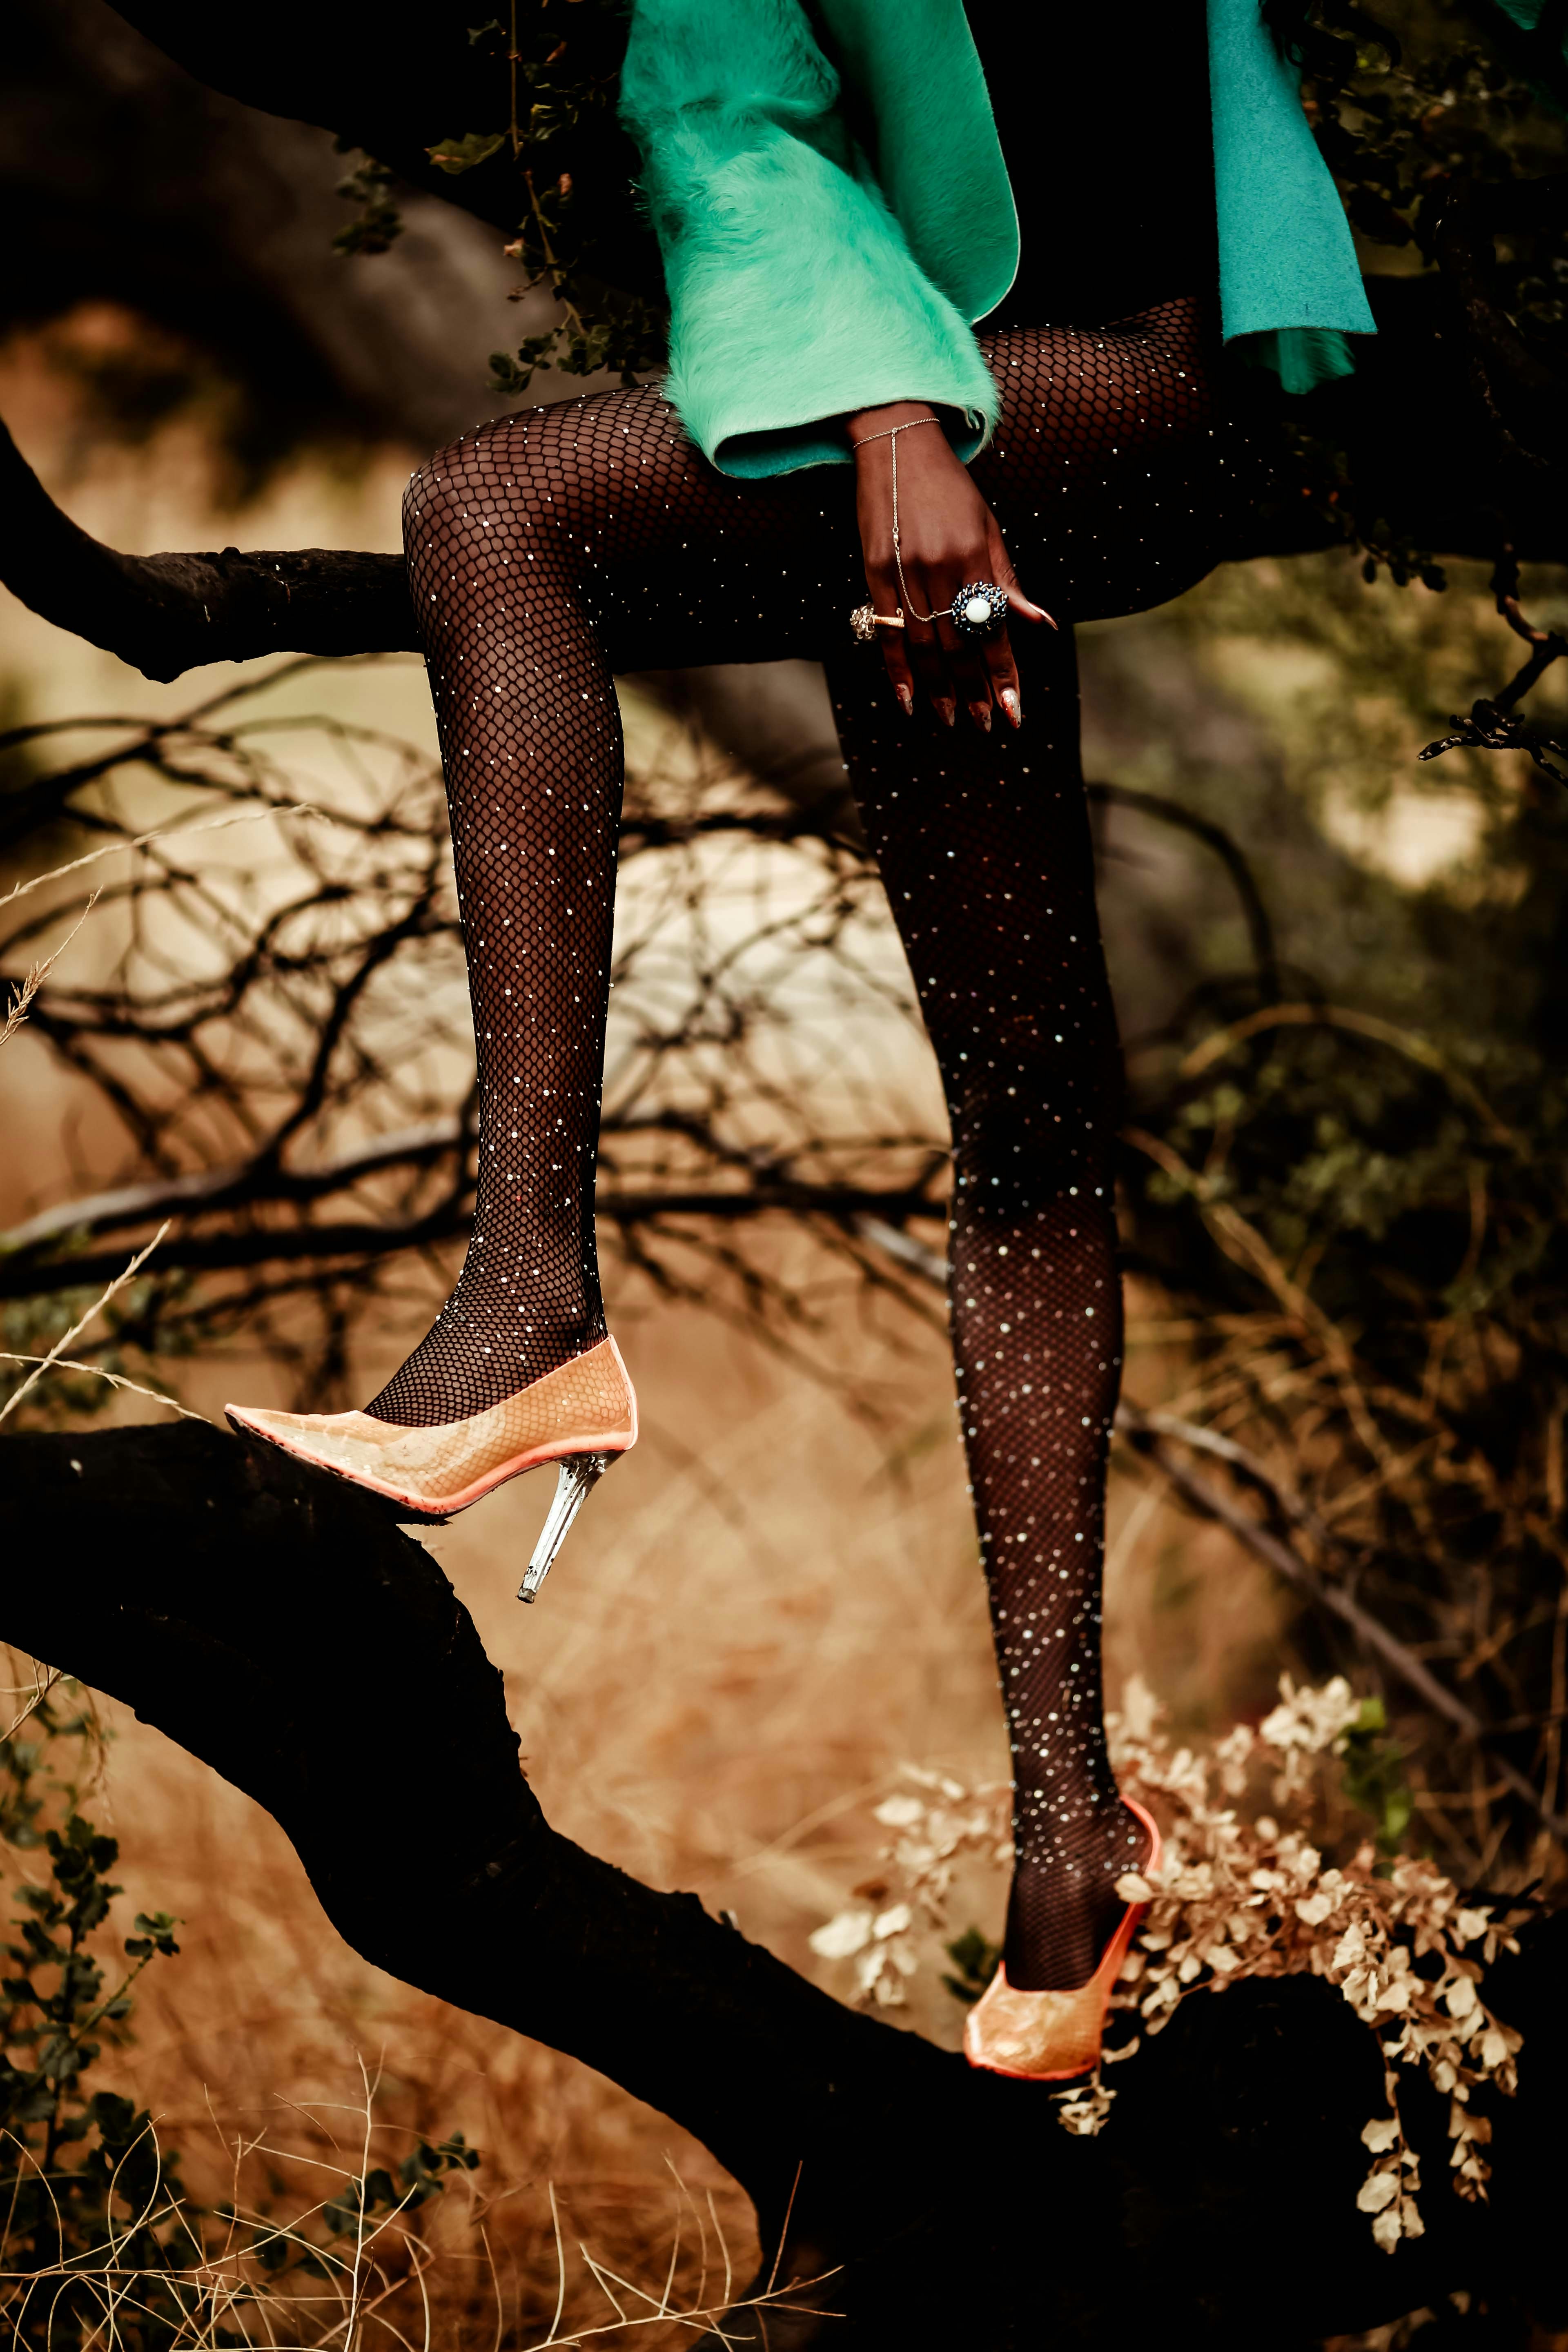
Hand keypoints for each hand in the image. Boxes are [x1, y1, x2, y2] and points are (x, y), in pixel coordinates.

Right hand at [847, 400, 1053, 729]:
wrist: (898, 443)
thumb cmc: (951, 488)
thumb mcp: (989, 529)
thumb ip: (1009, 581)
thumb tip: (1041, 625)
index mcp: (974, 556)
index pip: (993, 629)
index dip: (1004, 675)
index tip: (1014, 711)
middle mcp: (940, 568)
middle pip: (959, 646)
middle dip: (974, 691)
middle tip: (985, 725)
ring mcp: (904, 572)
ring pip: (923, 646)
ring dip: (938, 689)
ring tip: (949, 719)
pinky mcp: (874, 572)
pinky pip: (888, 633)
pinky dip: (897, 670)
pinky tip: (907, 700)